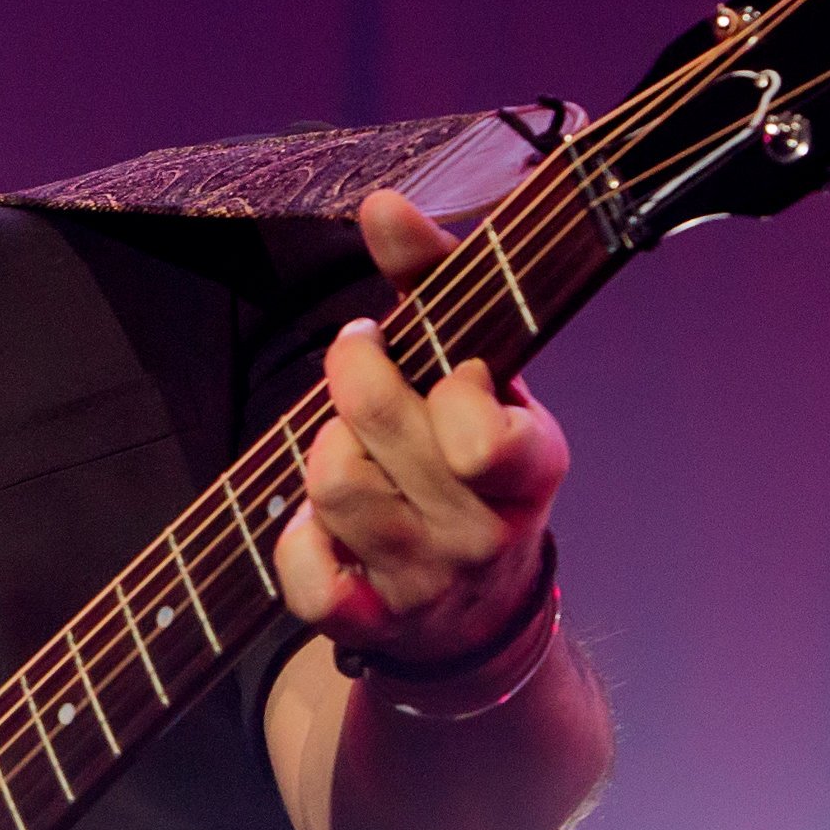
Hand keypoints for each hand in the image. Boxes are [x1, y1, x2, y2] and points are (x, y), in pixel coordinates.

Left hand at [271, 187, 572, 669]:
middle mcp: (487, 528)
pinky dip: (298, 544)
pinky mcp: (375, 626)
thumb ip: (435, 278)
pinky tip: (324, 528)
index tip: (421, 355)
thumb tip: (382, 202)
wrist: (479, 605)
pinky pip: (306, 578)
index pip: (476, 429)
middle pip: (369, 432)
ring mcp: (430, 583)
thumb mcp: (480, 367)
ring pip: (331, 487)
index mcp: (531, 460)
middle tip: (357, 368)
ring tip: (349, 449)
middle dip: (349, 381)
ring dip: (321, 453)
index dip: (427, 377)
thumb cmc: (471, 456)